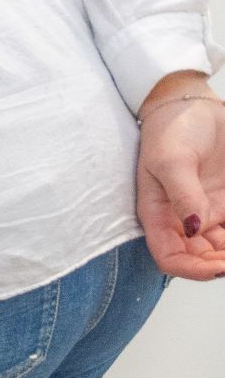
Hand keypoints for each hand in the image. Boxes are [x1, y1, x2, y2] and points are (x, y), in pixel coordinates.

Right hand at [136, 71, 224, 280]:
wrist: (194, 106)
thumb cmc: (171, 130)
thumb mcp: (170, 160)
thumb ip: (183, 195)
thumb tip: (194, 228)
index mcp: (159, 216)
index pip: (171, 258)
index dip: (192, 270)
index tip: (219, 268)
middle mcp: (182, 221)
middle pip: (200, 258)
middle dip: (219, 264)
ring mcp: (207, 213)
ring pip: (221, 247)